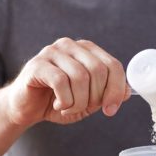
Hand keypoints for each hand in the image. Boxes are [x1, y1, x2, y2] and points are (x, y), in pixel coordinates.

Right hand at [3, 38, 128, 126]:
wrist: (26, 108)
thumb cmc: (59, 102)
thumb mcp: (89, 101)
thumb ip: (108, 94)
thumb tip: (129, 92)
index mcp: (87, 50)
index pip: (113, 66)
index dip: (117, 90)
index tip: (111, 109)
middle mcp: (70, 46)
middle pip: (99, 70)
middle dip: (96, 97)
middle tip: (84, 108)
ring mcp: (52, 52)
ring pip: (80, 77)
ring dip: (79, 102)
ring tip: (69, 108)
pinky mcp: (37, 64)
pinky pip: (61, 82)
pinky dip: (65, 100)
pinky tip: (58, 105)